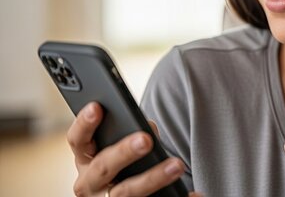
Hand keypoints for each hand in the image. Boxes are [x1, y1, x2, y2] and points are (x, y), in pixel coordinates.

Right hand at [67, 102, 199, 195]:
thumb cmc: (126, 165)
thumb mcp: (123, 149)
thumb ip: (134, 134)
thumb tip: (148, 128)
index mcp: (86, 160)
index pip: (78, 140)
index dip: (84, 124)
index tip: (97, 107)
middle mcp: (89, 184)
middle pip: (103, 167)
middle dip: (124, 152)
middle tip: (145, 139)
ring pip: (125, 192)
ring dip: (153, 178)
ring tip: (177, 165)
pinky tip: (195, 194)